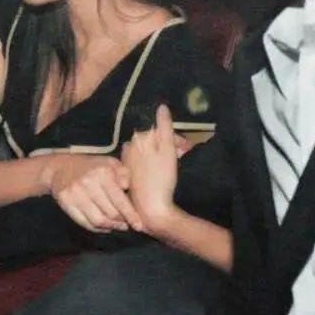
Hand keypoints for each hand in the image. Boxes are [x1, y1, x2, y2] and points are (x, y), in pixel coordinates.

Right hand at [42, 154, 140, 232]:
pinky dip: (96, 228)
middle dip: (122, 221)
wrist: (62, 167)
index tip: (138, 225)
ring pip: (97, 220)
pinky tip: (104, 226)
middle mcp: (89, 183)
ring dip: (110, 226)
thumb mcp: (111, 163)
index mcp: (103, 173)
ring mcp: (75, 194)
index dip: (130, 215)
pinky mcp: (66, 203)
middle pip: (110, 212)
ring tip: (118, 226)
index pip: (119, 200)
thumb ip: (123, 173)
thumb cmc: (93, 166)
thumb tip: (127, 187)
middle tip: (128, 224)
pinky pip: (84, 222)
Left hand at [122, 104, 179, 236]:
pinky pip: (144, 162)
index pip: (160, 130)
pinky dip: (154, 163)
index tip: (187, 148)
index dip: (176, 138)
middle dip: (170, 145)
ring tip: (175, 164)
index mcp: (138, 139)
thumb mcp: (167, 149)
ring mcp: (127, 162)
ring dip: (163, 154)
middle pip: (154, 140)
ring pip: (149, 151)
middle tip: (183, 156)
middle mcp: (129, 148)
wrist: (151, 208)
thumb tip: (162, 106)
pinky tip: (163, 173)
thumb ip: (164, 126)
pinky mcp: (129, 175)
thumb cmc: (162, 177)